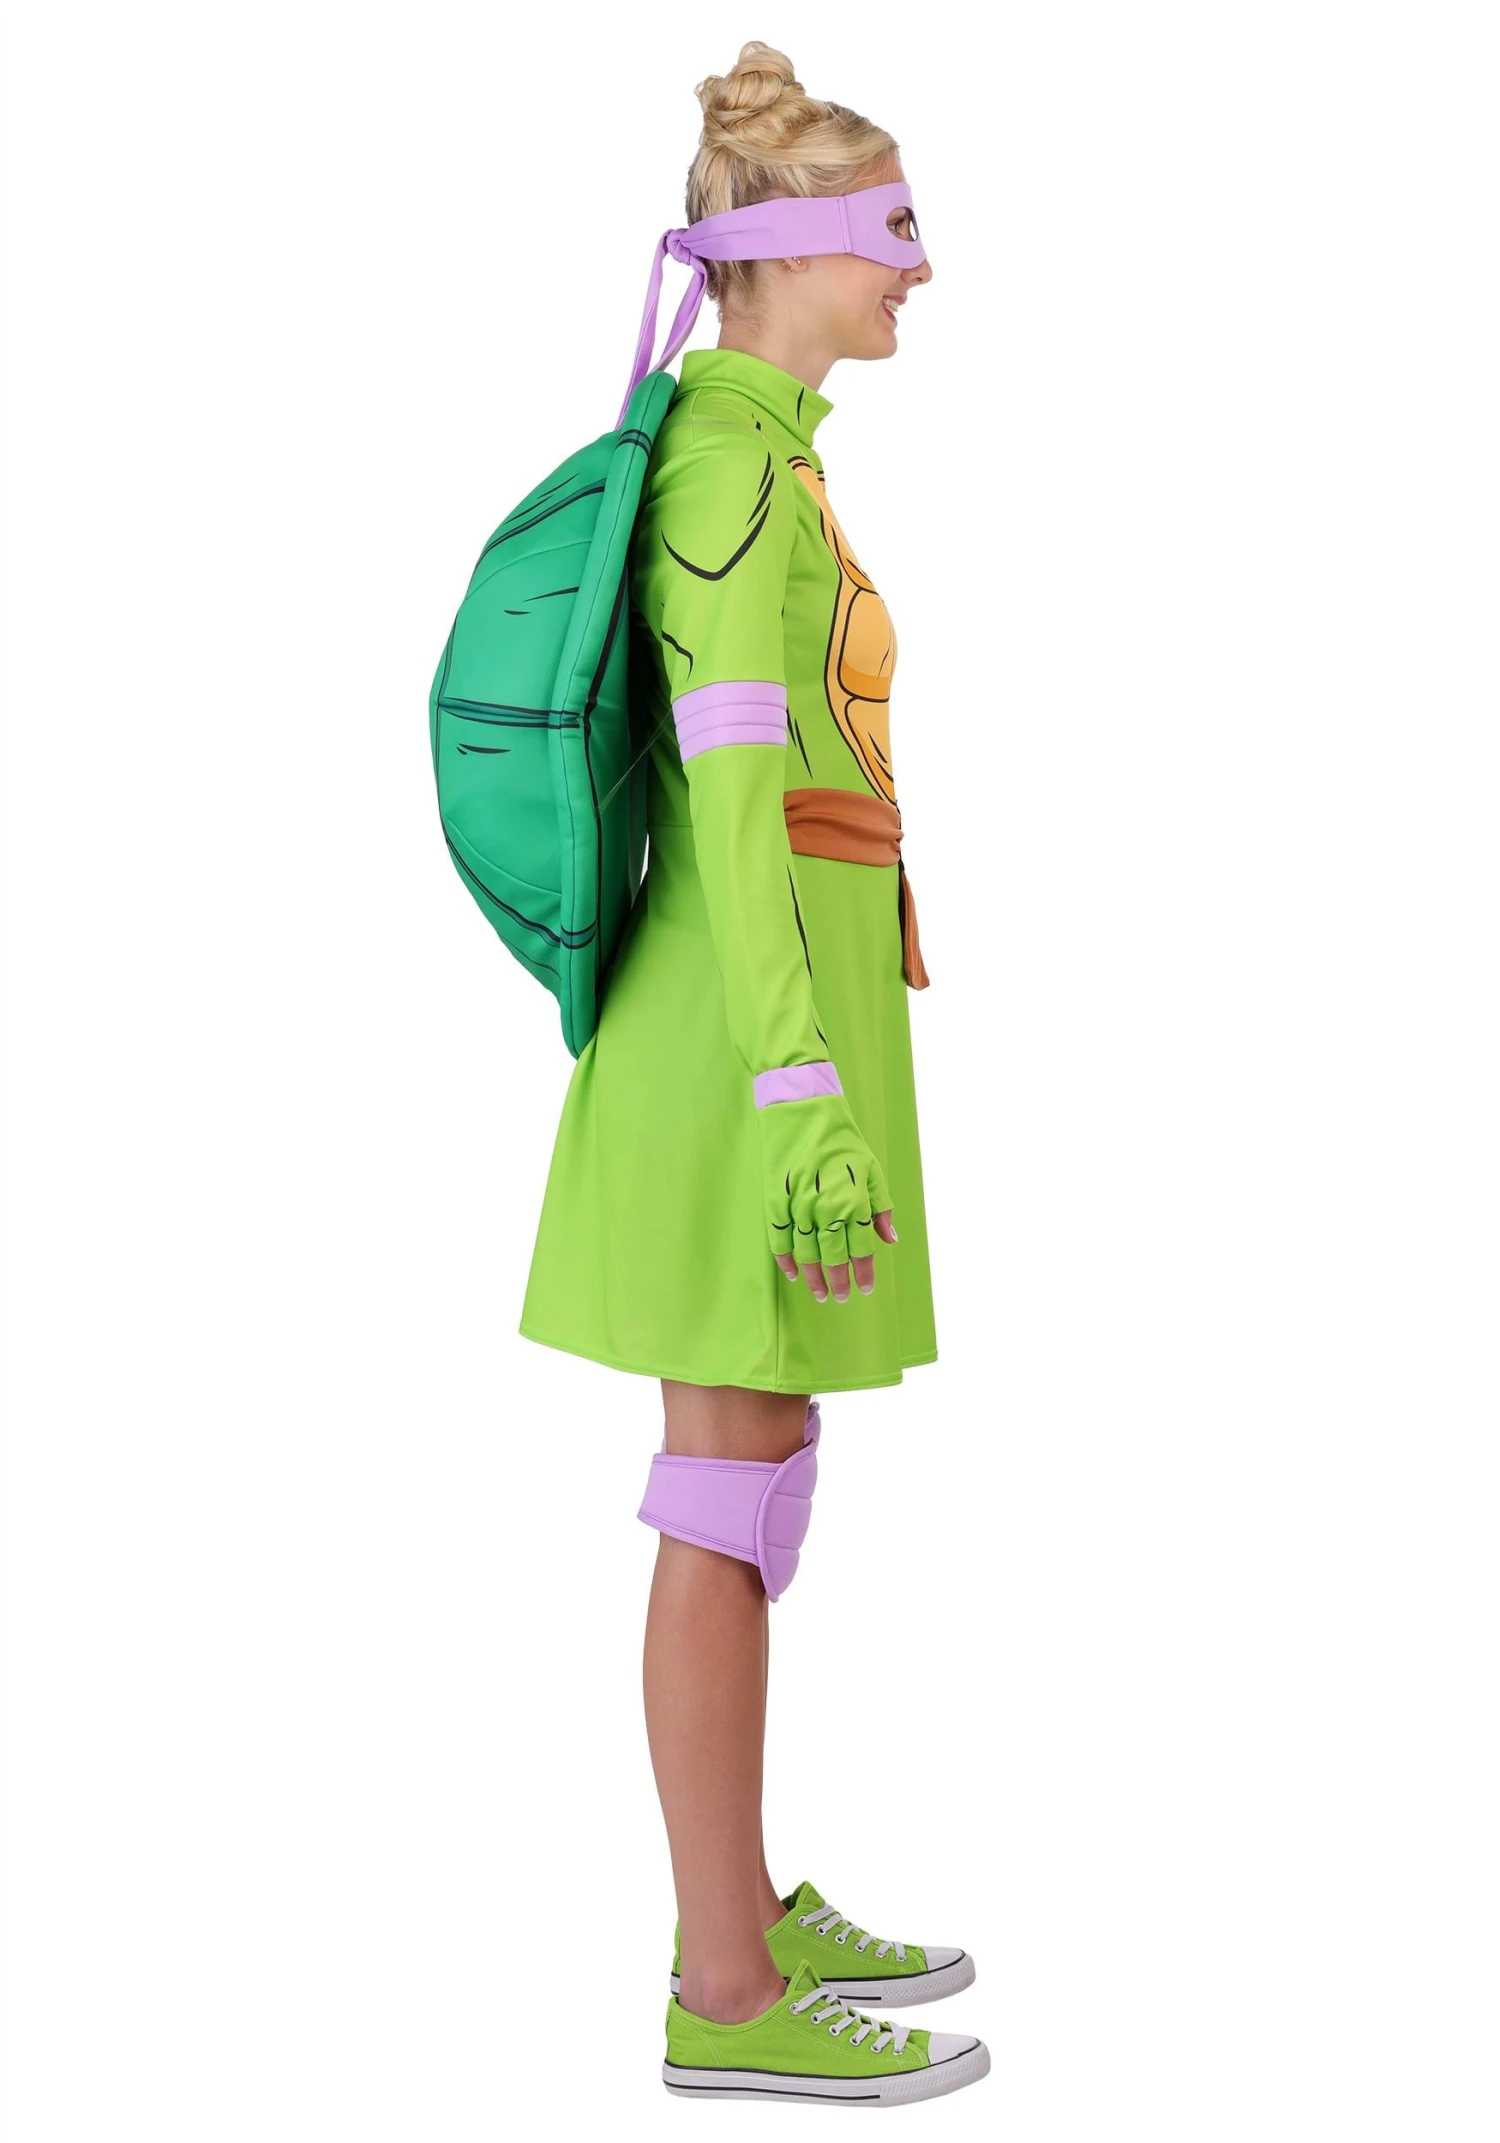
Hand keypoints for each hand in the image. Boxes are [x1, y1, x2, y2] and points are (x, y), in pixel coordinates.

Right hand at [757, 1090, 897, 1304]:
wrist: (802, 1111)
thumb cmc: (841, 1140)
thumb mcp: (871, 1170)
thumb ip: (881, 1207)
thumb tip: (889, 1239)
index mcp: (853, 1200)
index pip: (860, 1248)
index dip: (862, 1272)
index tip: (864, 1289)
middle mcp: (826, 1207)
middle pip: (832, 1257)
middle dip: (837, 1281)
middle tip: (839, 1297)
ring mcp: (798, 1205)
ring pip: (806, 1253)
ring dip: (813, 1277)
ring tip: (819, 1292)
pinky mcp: (776, 1200)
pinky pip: (780, 1238)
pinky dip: (785, 1259)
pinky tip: (792, 1272)